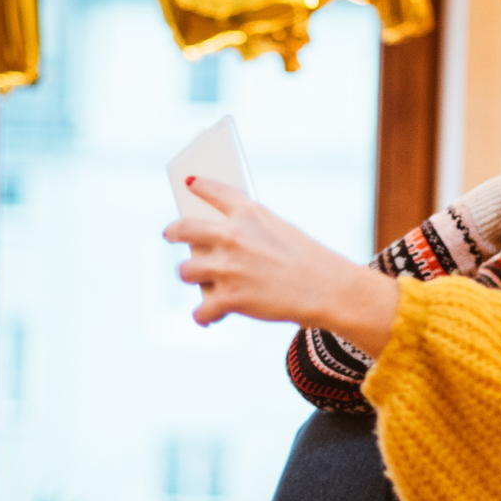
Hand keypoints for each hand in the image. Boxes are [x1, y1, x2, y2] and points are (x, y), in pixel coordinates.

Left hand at [163, 178, 400, 351]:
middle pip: (183, 229)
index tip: (189, 183)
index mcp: (248, 214)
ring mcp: (227, 268)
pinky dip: (203, 316)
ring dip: (192, 278)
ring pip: (185, 271)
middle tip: (171, 235)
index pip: (214, 191)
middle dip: (173, 233)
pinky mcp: (229, 298)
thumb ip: (251, 231)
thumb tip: (217, 243)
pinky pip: (199, 310)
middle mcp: (231, 236)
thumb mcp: (281, 231)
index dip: (199, 186)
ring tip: (201, 283)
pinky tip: (208, 317)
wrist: (329, 289)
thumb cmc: (310, 261)